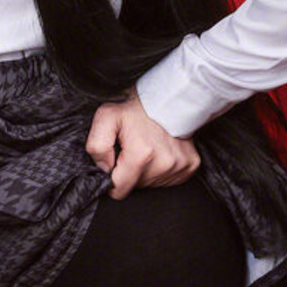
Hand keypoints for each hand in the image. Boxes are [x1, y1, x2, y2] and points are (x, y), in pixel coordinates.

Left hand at [85, 90, 200, 199]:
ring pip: (151, 184)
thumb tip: (103, 168)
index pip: (119, 191)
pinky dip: (160, 168)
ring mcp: (180, 166)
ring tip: (147, 146)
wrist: (171, 95)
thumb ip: (96, 145)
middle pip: (136, 187)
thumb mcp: (106, 116)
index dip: (111, 177)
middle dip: (129, 172)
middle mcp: (164, 164)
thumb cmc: (138, 106)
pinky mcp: (190, 165)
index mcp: (141, 155)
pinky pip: (168, 179)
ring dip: (146, 169)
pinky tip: (160, 150)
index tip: (115, 160)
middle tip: (132, 148)